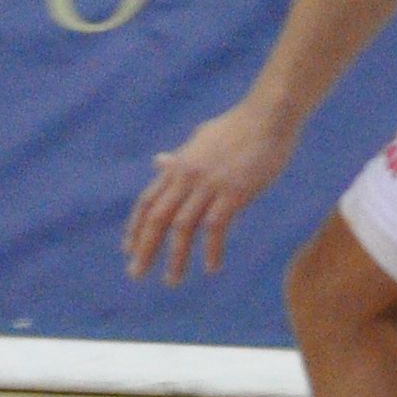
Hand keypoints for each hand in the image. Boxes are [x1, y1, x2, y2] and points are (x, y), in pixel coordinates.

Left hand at [124, 98, 297, 280]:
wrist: (268, 116)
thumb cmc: (238, 127)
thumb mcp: (200, 139)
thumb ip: (179, 156)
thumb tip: (158, 162)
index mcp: (178, 165)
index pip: (147, 202)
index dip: (136, 227)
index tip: (128, 250)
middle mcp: (187, 176)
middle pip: (157, 217)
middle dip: (144, 248)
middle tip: (135, 273)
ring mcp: (209, 184)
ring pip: (183, 227)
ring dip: (176, 257)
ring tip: (172, 280)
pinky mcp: (234, 191)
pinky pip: (215, 226)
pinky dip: (211, 249)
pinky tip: (211, 267)